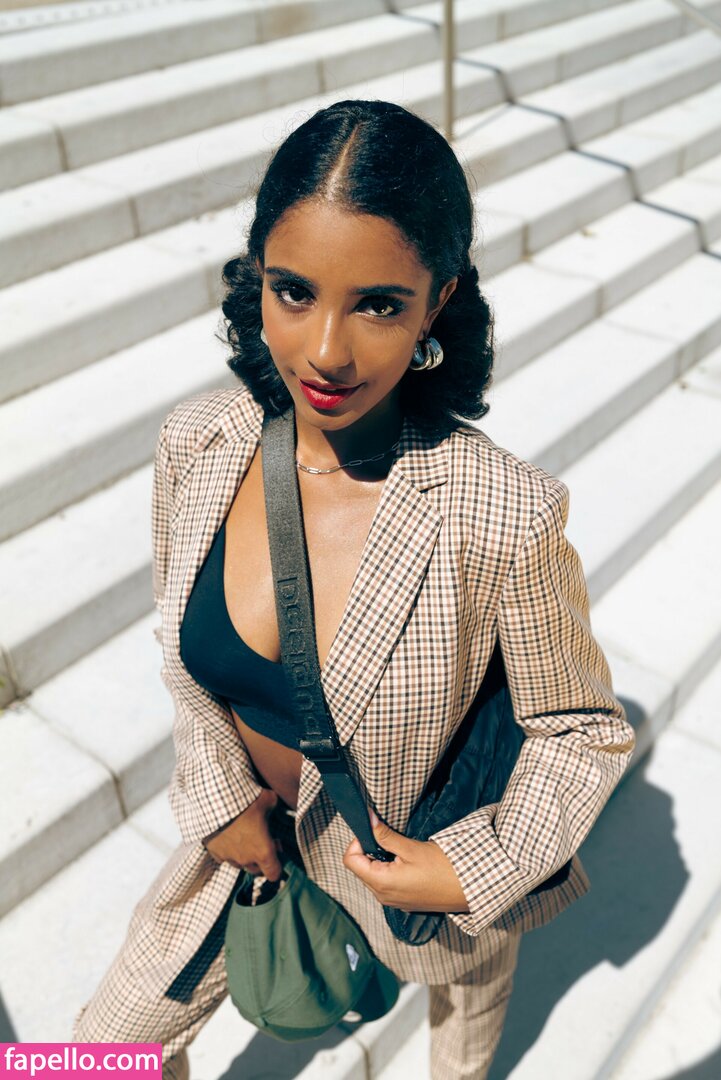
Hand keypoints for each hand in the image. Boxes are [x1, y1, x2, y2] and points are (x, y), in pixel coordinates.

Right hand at [202, 788, 282, 879]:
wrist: (215, 799)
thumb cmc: (246, 801)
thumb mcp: (269, 799)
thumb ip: (273, 807)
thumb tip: (272, 806)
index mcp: (264, 851)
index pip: (274, 873)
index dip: (277, 865)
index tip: (276, 851)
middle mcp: (246, 859)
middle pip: (256, 870)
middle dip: (260, 858)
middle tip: (261, 840)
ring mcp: (228, 857)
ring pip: (239, 863)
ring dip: (243, 854)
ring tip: (244, 836)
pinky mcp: (214, 851)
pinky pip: (223, 856)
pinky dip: (228, 849)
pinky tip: (229, 835)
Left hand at [343, 811, 469, 913]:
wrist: (467, 890)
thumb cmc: (442, 869)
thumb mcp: (411, 848)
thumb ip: (385, 835)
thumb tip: (367, 819)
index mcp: (381, 882)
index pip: (350, 860)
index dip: (357, 842)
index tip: (373, 832)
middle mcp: (382, 896)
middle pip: (359, 868)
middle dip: (368, 850)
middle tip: (388, 838)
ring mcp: (392, 901)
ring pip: (371, 876)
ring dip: (379, 860)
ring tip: (399, 851)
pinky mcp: (401, 902)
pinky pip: (384, 884)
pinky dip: (388, 870)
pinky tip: (406, 863)